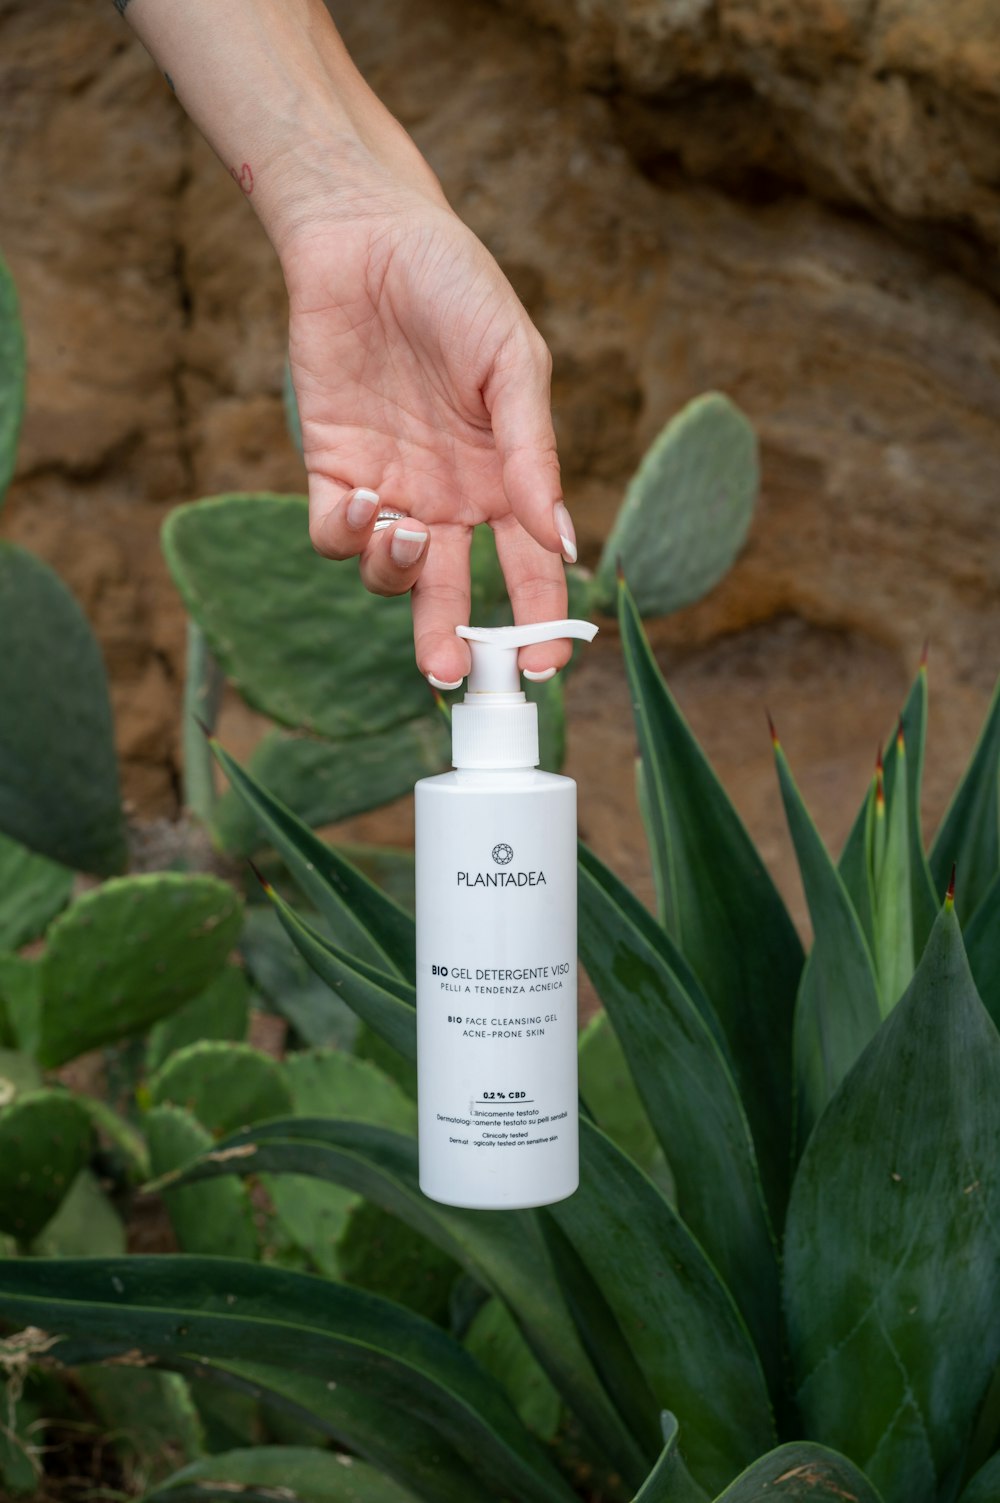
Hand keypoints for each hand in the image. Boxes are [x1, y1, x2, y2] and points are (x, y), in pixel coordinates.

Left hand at [282, 190, 576, 687]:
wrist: (367, 235)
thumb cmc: (456, 287)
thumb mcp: (513, 364)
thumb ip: (534, 454)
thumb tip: (562, 541)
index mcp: (505, 480)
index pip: (529, 569)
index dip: (539, 622)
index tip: (542, 668)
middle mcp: (448, 497)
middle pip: (451, 593)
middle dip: (451, 639)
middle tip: (449, 669)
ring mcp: (390, 488)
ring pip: (389, 574)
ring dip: (396, 574)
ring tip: (402, 534)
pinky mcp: (331, 469)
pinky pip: (333, 534)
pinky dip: (345, 537)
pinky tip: (362, 505)